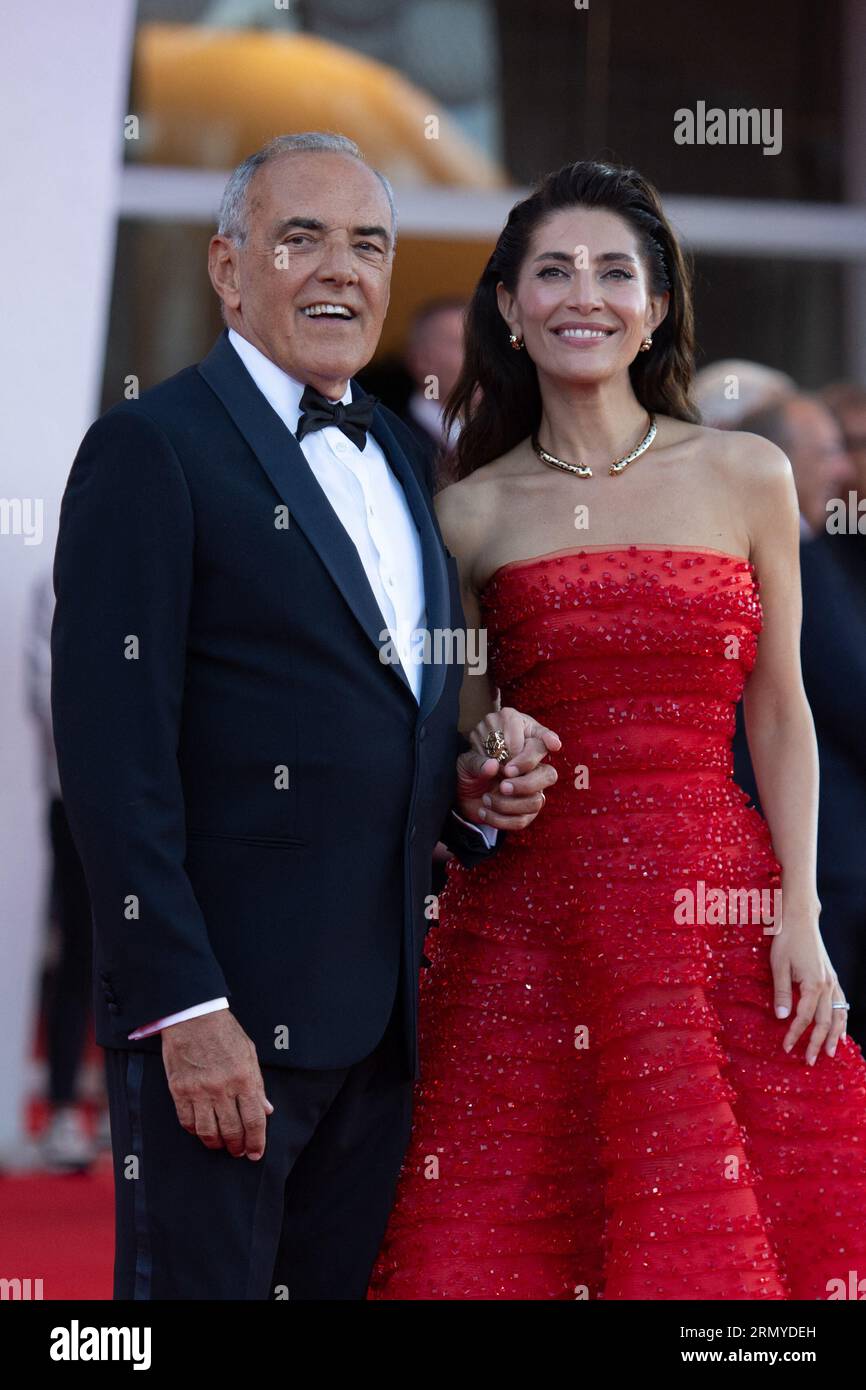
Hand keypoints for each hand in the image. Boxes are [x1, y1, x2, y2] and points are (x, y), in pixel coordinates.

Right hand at [161, 1009, 273, 1159]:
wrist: (193, 1016)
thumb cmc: (224, 1032)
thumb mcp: (249, 1053)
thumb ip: (257, 1084)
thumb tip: (266, 1110)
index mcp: (244, 1078)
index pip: (254, 1120)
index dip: (257, 1141)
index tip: (256, 1153)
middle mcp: (222, 1088)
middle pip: (232, 1130)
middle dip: (237, 1146)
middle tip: (238, 1151)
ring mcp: (199, 1090)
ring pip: (208, 1132)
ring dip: (216, 1144)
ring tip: (221, 1145)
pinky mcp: (179, 1090)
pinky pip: (187, 1121)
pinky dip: (195, 1131)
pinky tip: (201, 1131)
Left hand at [457, 707, 559, 830]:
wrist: (463, 795)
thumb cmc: (471, 771)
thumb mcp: (467, 763)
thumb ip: (478, 762)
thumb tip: (493, 765)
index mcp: (524, 752)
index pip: (540, 748)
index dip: (531, 757)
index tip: (508, 769)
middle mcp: (534, 772)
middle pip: (548, 775)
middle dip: (526, 784)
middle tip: (503, 786)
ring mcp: (533, 794)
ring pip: (535, 802)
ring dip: (507, 804)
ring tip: (486, 799)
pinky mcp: (525, 815)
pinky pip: (521, 821)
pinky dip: (500, 819)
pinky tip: (484, 811)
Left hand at [770, 917, 847, 1062]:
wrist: (800, 920)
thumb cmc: (786, 941)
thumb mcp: (778, 966)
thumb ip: (781, 993)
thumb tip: (781, 1018)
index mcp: (813, 984)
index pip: (804, 1018)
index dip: (795, 1034)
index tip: (786, 1047)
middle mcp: (828, 985)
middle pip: (824, 1022)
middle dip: (817, 1043)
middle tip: (809, 1060)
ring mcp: (833, 982)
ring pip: (838, 1015)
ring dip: (834, 1036)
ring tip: (830, 1053)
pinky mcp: (832, 978)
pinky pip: (842, 1004)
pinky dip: (842, 1020)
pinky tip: (841, 1031)